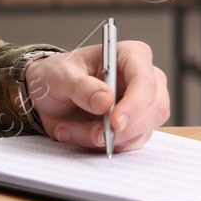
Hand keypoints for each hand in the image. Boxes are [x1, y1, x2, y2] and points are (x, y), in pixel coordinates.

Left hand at [24, 41, 169, 152]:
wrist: (47, 94)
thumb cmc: (56, 75)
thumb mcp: (58, 75)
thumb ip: (80, 86)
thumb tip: (106, 100)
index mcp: (129, 55)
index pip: (144, 80)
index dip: (134, 103)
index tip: (114, 122)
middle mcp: (144, 78)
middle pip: (153, 110)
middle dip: (121, 128)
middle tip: (91, 134)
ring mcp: (143, 104)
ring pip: (141, 131)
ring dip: (105, 138)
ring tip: (69, 130)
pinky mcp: (136, 125)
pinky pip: (129, 143)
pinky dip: (104, 145)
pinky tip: (78, 134)